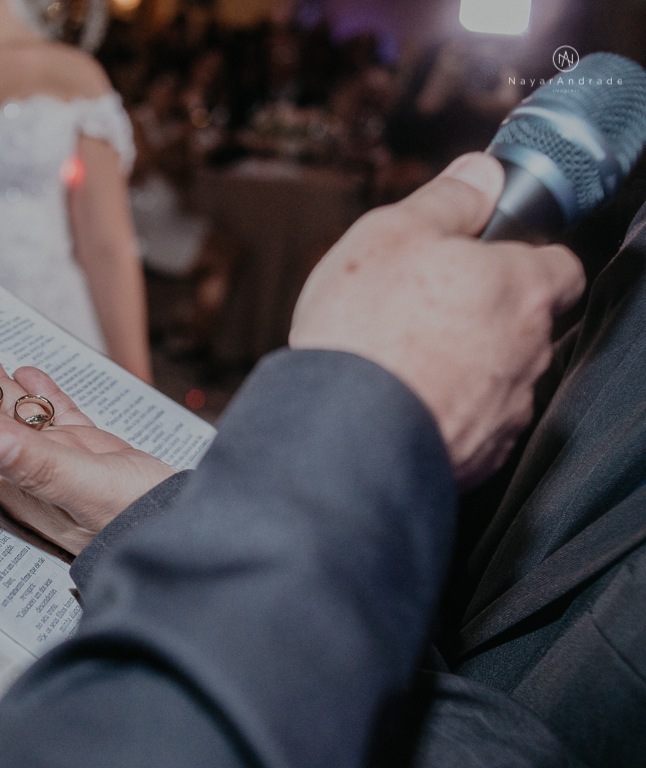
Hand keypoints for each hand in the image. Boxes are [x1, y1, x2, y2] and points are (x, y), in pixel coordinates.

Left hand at [0, 348, 176, 554]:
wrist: (188, 534)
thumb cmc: (136, 520)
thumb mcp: (84, 487)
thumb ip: (35, 465)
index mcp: (26, 485)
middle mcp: (38, 475)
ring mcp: (67, 464)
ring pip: (21, 418)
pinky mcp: (96, 456)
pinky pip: (59, 418)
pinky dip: (43, 395)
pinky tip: (31, 373)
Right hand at [290, 152, 585, 486]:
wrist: (344, 430)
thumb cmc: (367, 329)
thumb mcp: (391, 234)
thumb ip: (446, 199)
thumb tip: (482, 173)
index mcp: (521, 287)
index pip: (560, 265)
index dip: (524, 259)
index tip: (485, 260)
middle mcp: (530, 351)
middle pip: (525, 323)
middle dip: (485, 315)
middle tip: (423, 309)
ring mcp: (509, 409)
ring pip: (499, 376)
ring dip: (466, 366)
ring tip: (403, 361)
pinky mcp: (481, 456)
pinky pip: (472, 425)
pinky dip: (446, 411)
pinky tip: (402, 402)